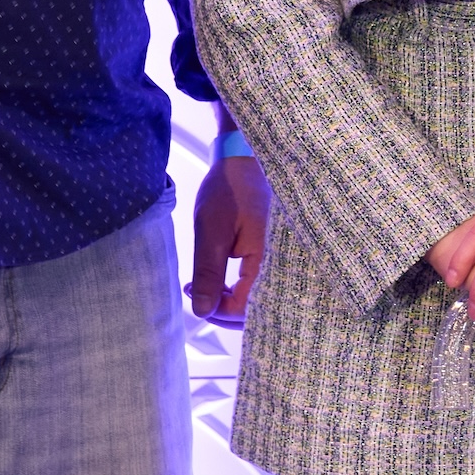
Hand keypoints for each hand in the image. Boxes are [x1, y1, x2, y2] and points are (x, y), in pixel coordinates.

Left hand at [188, 152, 267, 322]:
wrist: (247, 161)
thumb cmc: (230, 191)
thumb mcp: (212, 231)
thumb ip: (208, 273)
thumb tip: (202, 312)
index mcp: (268, 262)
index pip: (245, 308)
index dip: (218, 311)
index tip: (193, 294)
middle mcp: (282, 267)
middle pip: (256, 311)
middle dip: (224, 311)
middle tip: (196, 295)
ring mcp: (281, 262)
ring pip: (259, 300)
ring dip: (231, 302)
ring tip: (204, 288)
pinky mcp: (275, 257)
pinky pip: (261, 285)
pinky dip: (240, 290)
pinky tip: (220, 282)